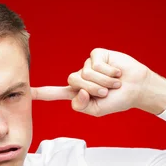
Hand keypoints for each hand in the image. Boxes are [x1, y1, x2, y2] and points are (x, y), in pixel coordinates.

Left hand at [31, 48, 152, 116]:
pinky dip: (109, 71)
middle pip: (74, 81)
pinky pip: (96, 63)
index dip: (42, 93)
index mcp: (77, 94)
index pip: (56, 93)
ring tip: (114, 83)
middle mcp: (80, 78)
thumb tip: (79, 90)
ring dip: (103, 80)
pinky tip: (117, 72)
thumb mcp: (97, 110)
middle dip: (92, 88)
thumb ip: (82, 106)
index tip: (28, 92)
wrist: (137, 89)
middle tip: (106, 92)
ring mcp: (88, 66)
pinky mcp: (97, 55)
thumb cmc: (117, 101)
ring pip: (86, 72)